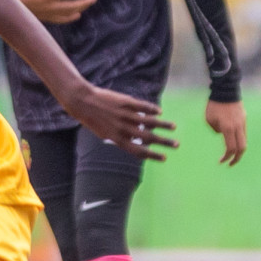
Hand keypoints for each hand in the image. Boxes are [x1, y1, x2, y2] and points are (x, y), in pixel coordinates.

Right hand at [10, 0, 95, 23]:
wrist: (8, 6)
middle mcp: (51, 6)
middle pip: (72, 5)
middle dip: (84, 2)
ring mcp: (48, 14)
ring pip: (68, 14)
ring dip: (79, 9)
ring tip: (87, 5)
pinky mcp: (45, 19)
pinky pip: (60, 20)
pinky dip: (70, 18)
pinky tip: (76, 15)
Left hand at [64, 86, 178, 161]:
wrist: (83, 102)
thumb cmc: (92, 119)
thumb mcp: (104, 132)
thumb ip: (119, 137)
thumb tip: (135, 140)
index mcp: (117, 139)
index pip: (138, 151)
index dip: (153, 155)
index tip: (164, 158)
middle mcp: (123, 128)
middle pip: (149, 138)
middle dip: (164, 142)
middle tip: (177, 144)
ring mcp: (126, 115)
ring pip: (150, 121)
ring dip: (163, 125)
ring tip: (174, 127)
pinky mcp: (127, 103)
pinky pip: (144, 107)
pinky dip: (153, 109)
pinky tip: (160, 111)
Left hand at [205, 99, 246, 165]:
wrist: (226, 91)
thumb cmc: (214, 106)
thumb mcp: (209, 120)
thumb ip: (216, 130)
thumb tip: (222, 134)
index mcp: (228, 128)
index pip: (231, 148)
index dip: (227, 157)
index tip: (221, 161)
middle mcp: (238, 127)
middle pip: (242, 148)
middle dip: (237, 158)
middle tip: (230, 164)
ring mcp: (243, 123)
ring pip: (244, 140)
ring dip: (238, 149)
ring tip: (230, 154)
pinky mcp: (244, 119)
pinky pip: (243, 133)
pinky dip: (238, 140)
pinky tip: (232, 142)